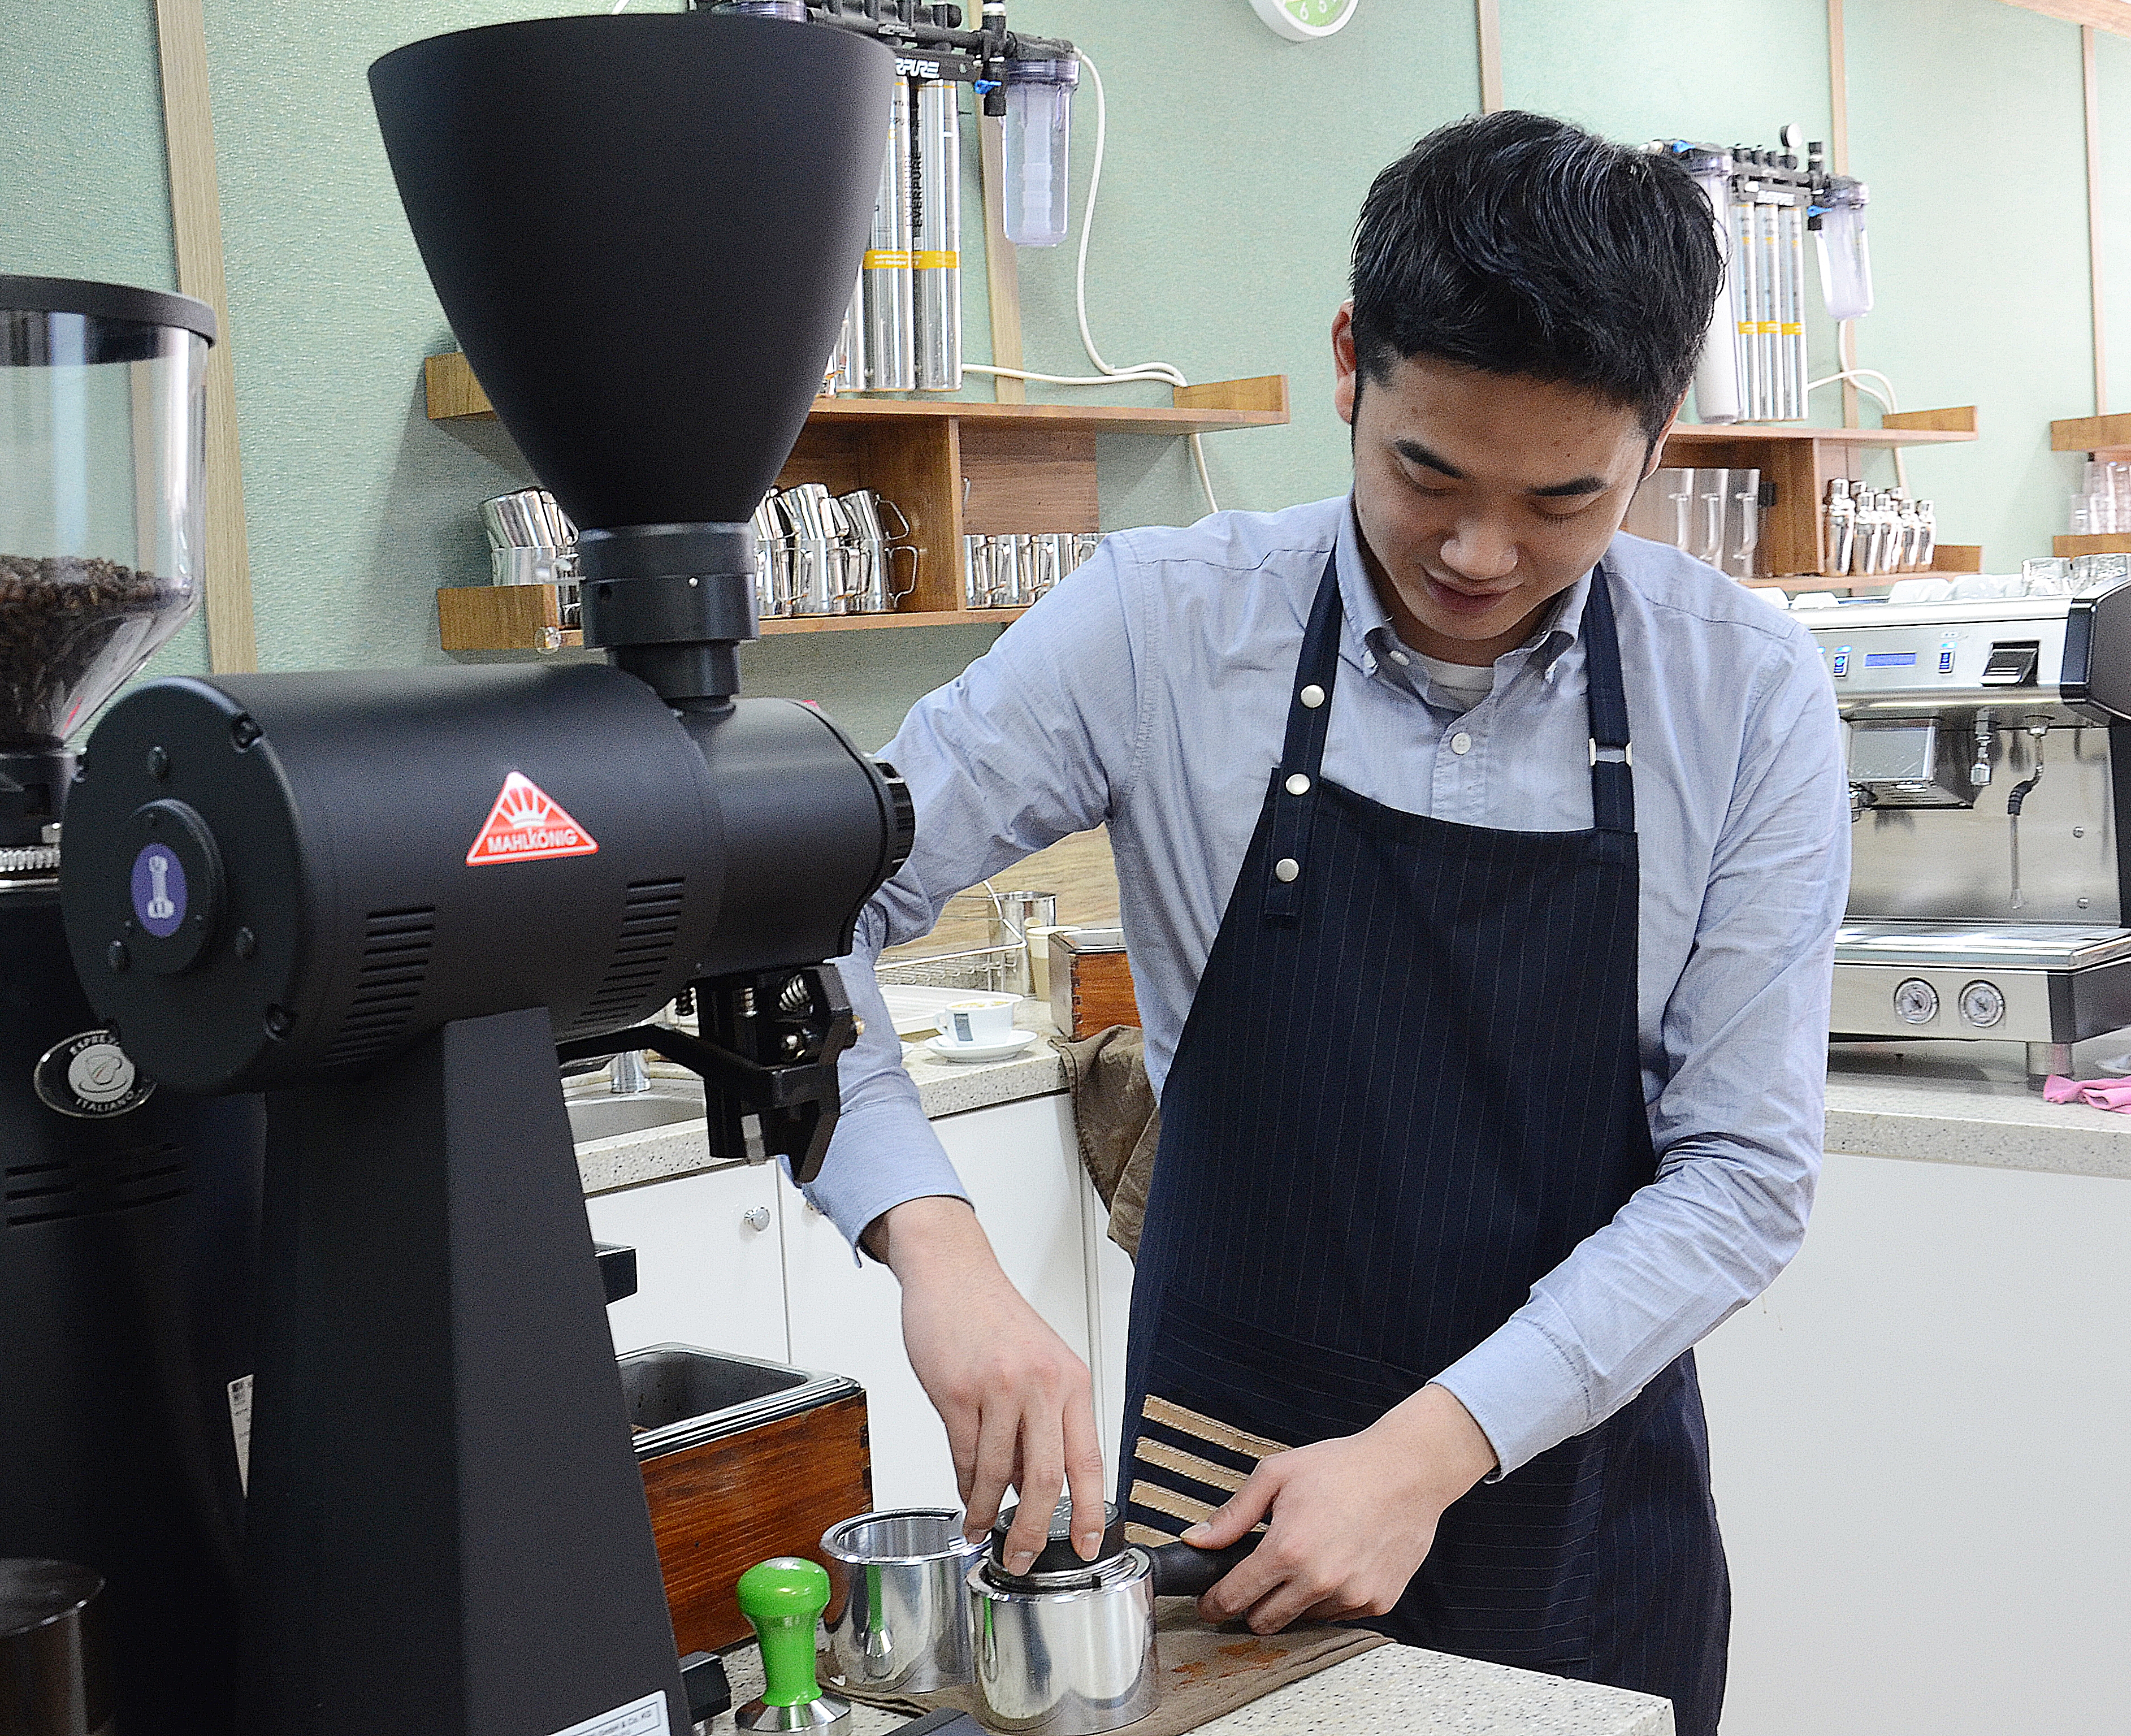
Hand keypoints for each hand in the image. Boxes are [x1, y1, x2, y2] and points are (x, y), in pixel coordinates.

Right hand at [869, 1196, 1107, 1573]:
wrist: (953, 1272)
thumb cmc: (996, 1319)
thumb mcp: (1041, 1364)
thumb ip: (1046, 1422)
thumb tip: (1034, 1489)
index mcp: (1071, 1381)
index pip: (1090, 1460)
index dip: (1092, 1512)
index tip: (1089, 1547)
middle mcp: (1041, 1384)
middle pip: (1046, 1479)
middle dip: (1035, 1532)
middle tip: (1024, 1559)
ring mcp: (998, 1388)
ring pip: (998, 1475)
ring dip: (988, 1514)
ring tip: (981, 1530)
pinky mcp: (957, 1391)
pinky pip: (963, 1456)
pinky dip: (964, 1487)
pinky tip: (965, 1498)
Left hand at [1182, 1383, 1497, 1633]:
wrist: (1408, 1471)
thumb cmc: (1342, 1467)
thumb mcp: (1276, 1475)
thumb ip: (1233, 1514)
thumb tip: (1196, 1540)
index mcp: (1287, 1549)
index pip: (1234, 1599)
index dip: (1214, 1603)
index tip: (1210, 1601)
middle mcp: (1318, 1581)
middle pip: (1264, 1622)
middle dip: (1251, 1606)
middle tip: (1255, 1580)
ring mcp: (1350, 1596)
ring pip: (1301, 1620)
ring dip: (1293, 1600)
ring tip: (1306, 1559)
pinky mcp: (1377, 1603)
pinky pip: (1337, 1615)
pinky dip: (1329, 1598)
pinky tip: (1337, 1562)